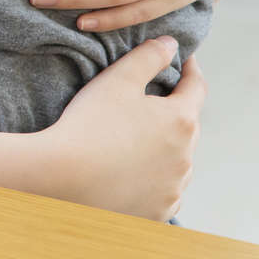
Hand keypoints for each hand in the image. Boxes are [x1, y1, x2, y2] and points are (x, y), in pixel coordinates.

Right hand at [44, 37, 202, 220]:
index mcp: (182, 121)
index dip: (190, 70)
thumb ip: (149, 57)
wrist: (63, 177)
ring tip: (142, 143)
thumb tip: (172, 45)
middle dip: (175, 112)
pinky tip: (136, 176)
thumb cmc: (90, 124)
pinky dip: (155, 182)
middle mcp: (186, 158)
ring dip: (167, 151)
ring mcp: (173, 189)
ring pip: (178, 163)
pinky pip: (164, 193)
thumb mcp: (118, 80)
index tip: (184, 60)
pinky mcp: (157, 213)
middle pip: (188, 127)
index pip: (196, 88)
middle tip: (155, 102)